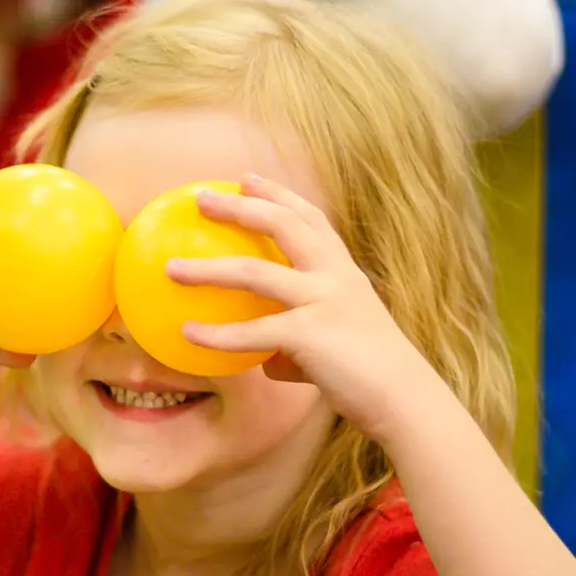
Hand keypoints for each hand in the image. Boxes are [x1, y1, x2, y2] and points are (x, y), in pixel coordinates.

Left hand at [164, 175, 446, 440]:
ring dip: (207, 269)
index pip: (310, 218)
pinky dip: (217, 334)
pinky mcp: (309, 334)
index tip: (248, 176)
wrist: (404, 399)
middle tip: (202, 197)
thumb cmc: (368, 375)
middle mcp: (334, 276)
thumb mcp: (335, 340)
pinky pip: (252, 331)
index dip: (279, 194)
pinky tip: (188, 335)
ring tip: (172, 267)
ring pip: (253, 273)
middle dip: (240, 206)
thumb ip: (298, 338)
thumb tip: (262, 357)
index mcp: (343, 271)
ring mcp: (323, 300)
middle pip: (282, 225)